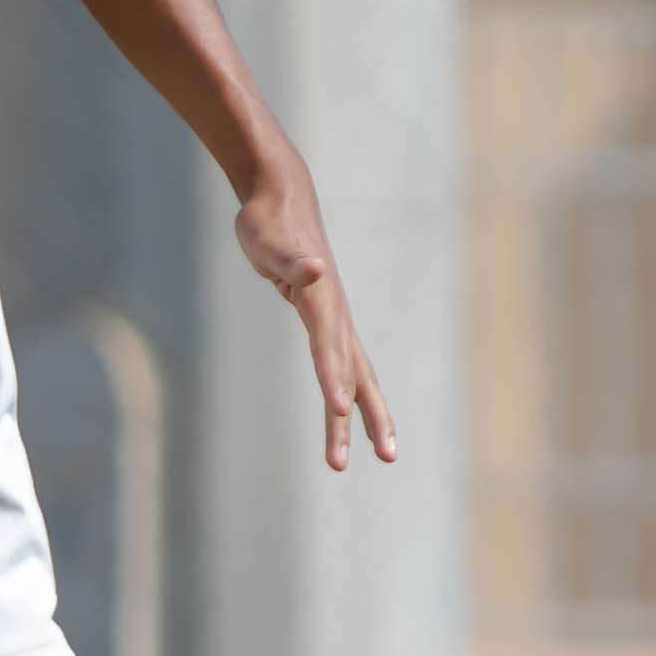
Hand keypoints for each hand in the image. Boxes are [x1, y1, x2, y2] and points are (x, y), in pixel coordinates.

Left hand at [228, 154, 402, 472]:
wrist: (280, 197)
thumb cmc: (269, 222)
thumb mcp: (271, 242)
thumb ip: (293, 261)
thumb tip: (314, 270)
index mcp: (321, 303)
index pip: (328, 353)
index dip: (333, 383)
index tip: (338, 412)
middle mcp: (335, 316)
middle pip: (355, 376)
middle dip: (364, 419)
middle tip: (386, 459)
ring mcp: (334, 319)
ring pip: (355, 376)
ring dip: (363, 415)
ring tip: (378, 454)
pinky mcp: (325, 318)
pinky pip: (340, 365)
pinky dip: (348, 390)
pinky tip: (346, 410)